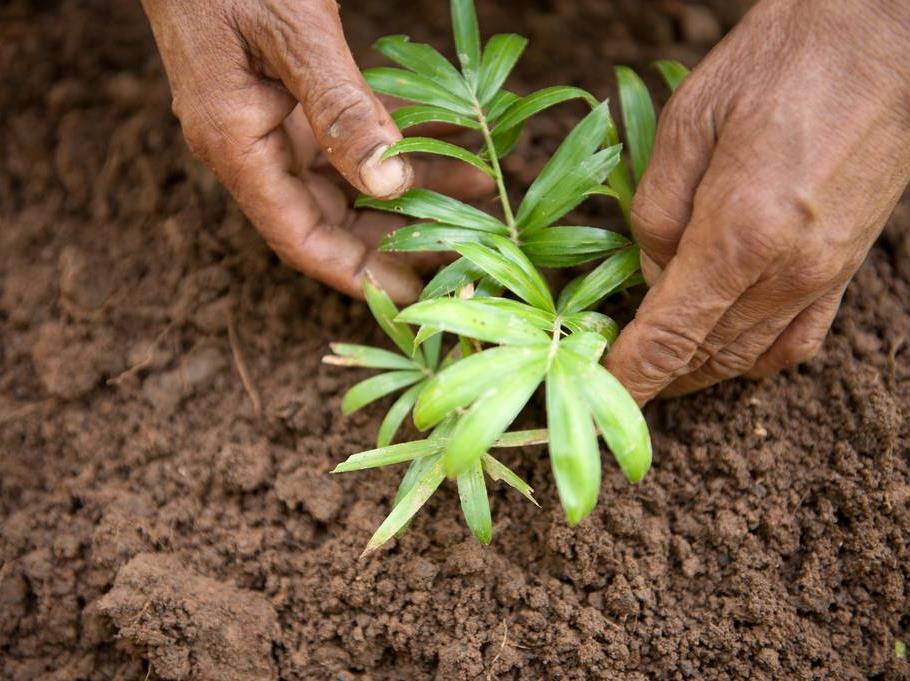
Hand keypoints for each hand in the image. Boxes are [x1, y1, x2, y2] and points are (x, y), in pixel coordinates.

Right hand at [141, 0, 491, 301]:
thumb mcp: (293, 35)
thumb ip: (340, 110)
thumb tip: (386, 184)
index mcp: (237, 146)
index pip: (299, 237)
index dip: (356, 274)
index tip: (412, 298)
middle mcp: (252, 145)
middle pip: (330, 217)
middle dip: (397, 233)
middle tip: (463, 245)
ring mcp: (272, 120)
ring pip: (349, 177)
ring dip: (412, 182)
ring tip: (478, 183)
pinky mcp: (291, 95)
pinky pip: (351, 133)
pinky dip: (398, 136)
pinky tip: (450, 133)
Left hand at [606, 0, 909, 403]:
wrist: (883, 38)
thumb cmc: (780, 64)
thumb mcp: (686, 126)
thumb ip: (656, 215)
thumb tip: (649, 278)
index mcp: (739, 233)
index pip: (670, 337)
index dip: (630, 379)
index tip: (598, 401)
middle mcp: (787, 271)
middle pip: (703, 356)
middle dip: (654, 375)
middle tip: (614, 375)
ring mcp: (824, 277)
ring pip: (745, 358)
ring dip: (695, 370)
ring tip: (657, 365)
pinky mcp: (847, 270)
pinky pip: (794, 344)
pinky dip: (750, 360)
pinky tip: (723, 347)